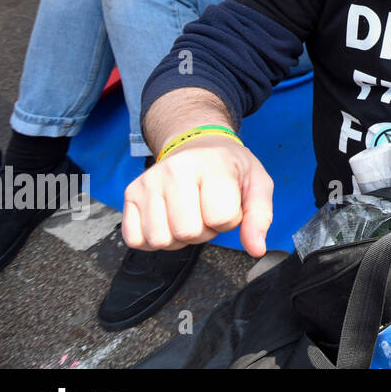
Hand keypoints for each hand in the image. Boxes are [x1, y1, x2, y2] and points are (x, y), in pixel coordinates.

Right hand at [122, 135, 273, 257]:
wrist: (197, 142)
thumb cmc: (228, 166)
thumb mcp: (257, 184)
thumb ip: (260, 217)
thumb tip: (256, 249)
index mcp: (211, 165)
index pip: (220, 218)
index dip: (230, 219)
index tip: (228, 203)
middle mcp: (174, 170)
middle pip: (188, 232)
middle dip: (204, 230)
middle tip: (207, 209)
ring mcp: (148, 182)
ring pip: (160, 240)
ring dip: (178, 237)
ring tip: (189, 213)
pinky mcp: (130, 193)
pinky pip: (135, 239)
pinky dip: (153, 239)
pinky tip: (168, 220)